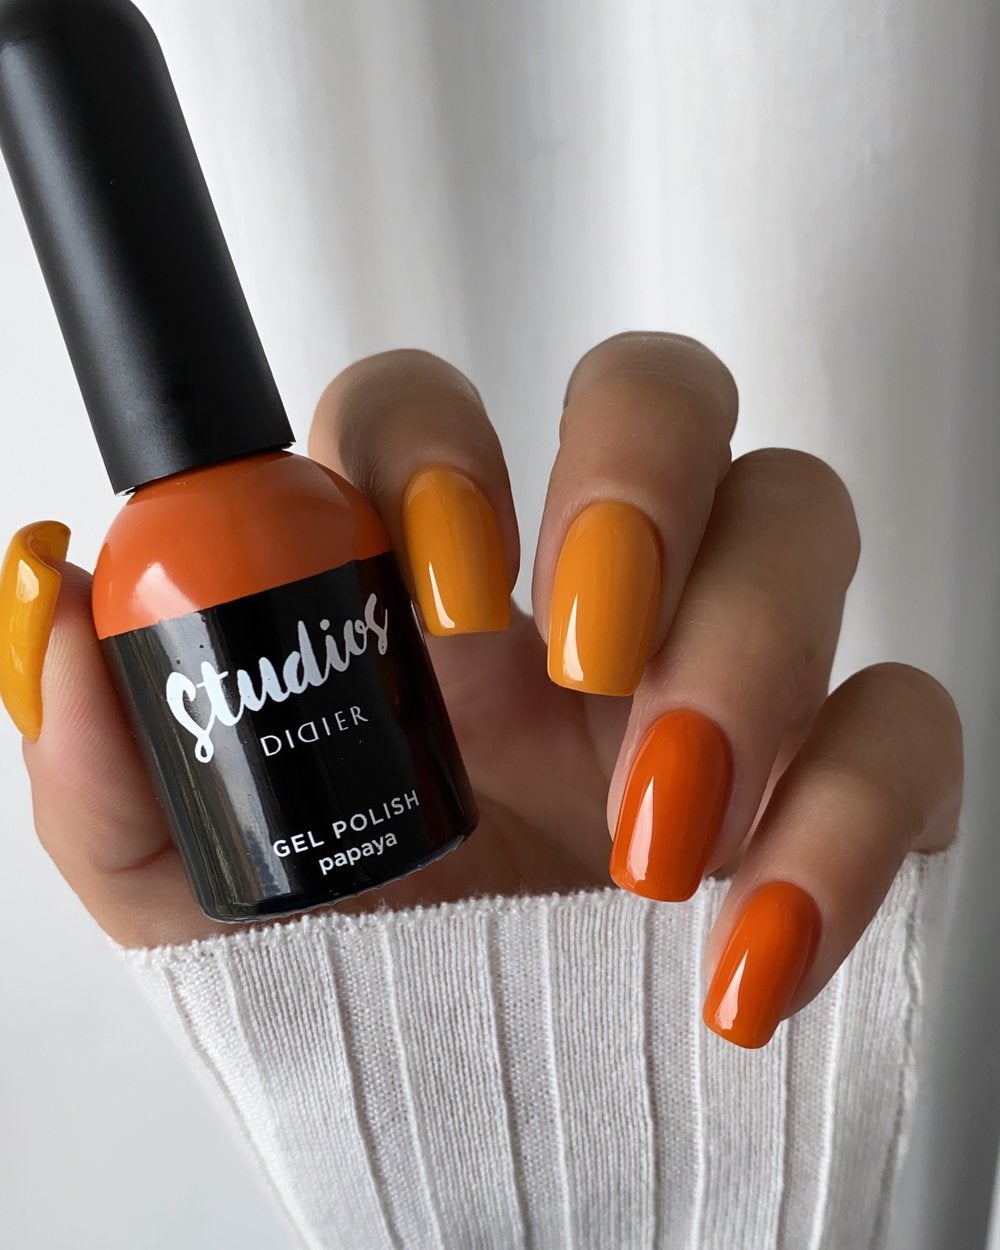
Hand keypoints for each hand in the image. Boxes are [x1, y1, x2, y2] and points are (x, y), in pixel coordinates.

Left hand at [1, 332, 960, 1047]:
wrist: (485, 1148)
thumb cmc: (351, 997)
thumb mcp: (194, 897)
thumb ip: (115, 758)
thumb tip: (53, 593)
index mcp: (431, 606)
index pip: (434, 407)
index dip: (439, 442)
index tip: (436, 583)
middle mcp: (585, 605)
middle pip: (660, 394)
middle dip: (637, 478)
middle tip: (586, 644)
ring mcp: (726, 676)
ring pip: (803, 518)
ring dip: (748, 651)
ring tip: (657, 833)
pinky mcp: (835, 777)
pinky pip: (908, 721)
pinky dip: (849, 822)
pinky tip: (752, 951)